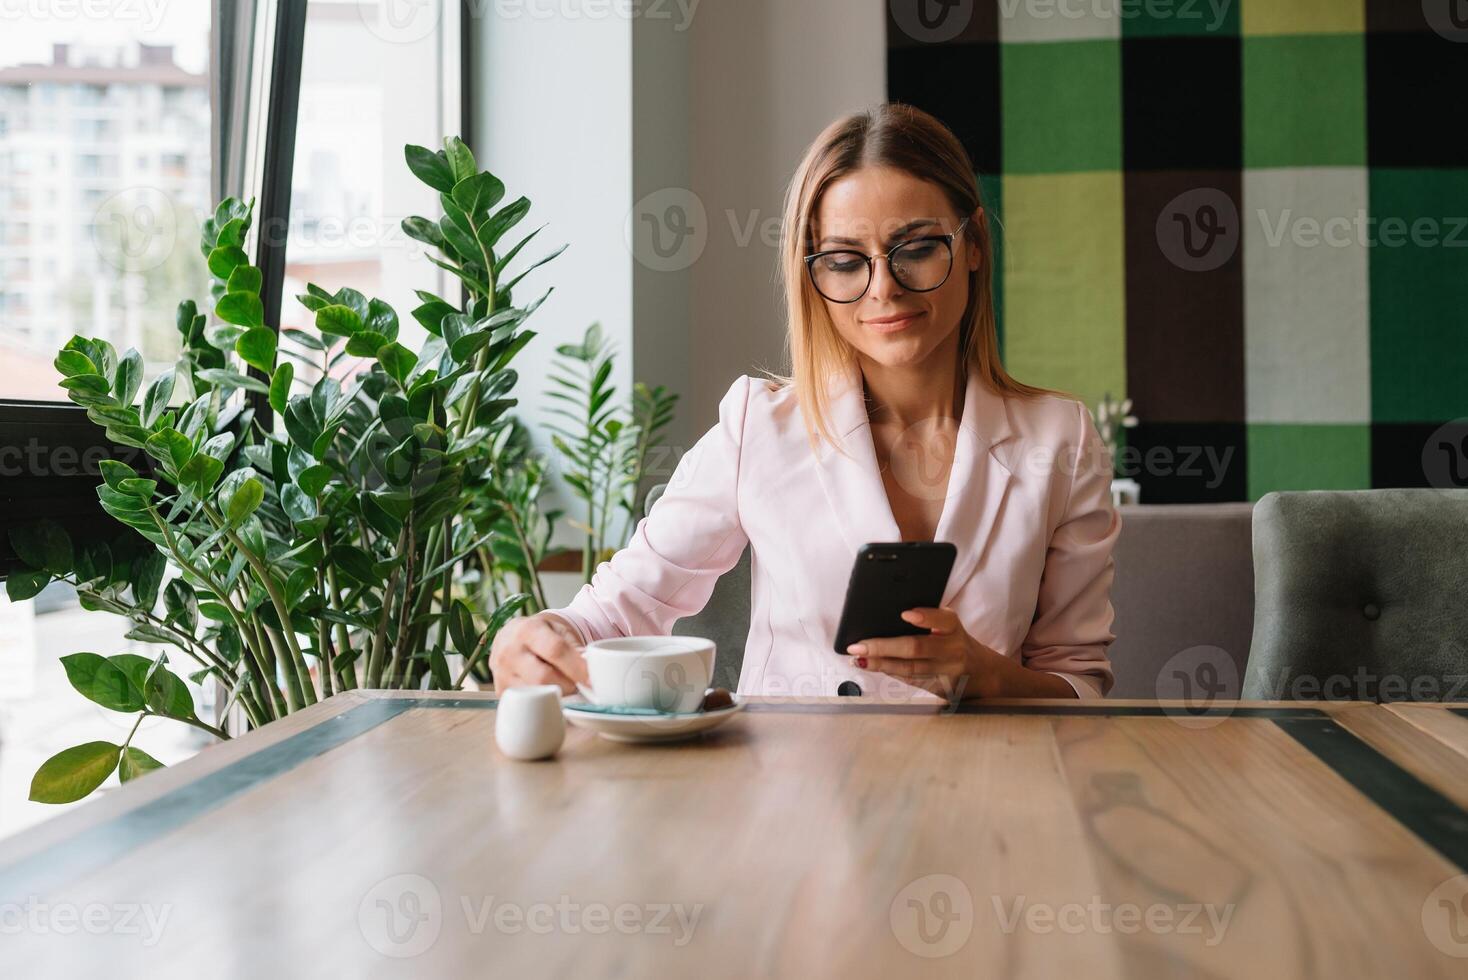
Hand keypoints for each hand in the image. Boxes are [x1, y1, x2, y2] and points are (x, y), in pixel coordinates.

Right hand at [488, 611, 589, 693]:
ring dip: (556, 696)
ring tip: (564, 688)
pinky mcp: (500, 690)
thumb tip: (592, 670)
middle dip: (567, 686)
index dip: (577, 667)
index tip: (592, 680)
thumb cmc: (541, 633)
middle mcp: (509, 651)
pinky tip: (549, 694)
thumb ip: (576, 648)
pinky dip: (543, 702)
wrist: (513, 636)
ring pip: (534, 694)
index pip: (555, 650)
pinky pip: (526, 703)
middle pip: (543, 677)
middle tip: (579, 686)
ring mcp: (501, 673)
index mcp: (528, 630)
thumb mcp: (560, 630)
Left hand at [845, 607, 1076, 700]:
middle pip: (916, 648)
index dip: (925, 617)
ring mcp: (948, 673)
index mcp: (955, 629)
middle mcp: (953, 650)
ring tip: (859, 658)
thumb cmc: (956, 643)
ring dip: (881, 664)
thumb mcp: (949, 627)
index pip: (943, 619)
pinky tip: (872, 667)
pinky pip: (911, 681)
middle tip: (858, 645)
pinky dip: (890, 673)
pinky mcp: (942, 690)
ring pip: (910, 669)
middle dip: (883, 646)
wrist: (985, 675)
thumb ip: (928, 620)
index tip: (906, 614)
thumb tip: (885, 617)